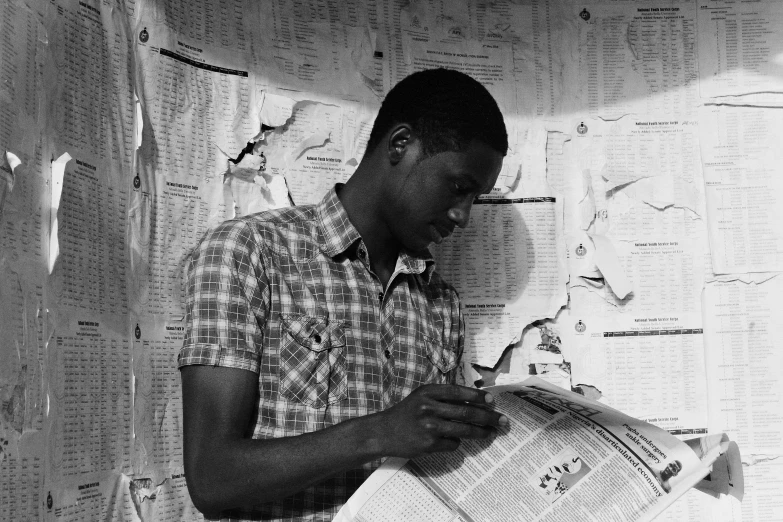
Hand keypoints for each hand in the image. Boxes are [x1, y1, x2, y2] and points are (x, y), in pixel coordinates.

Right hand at [373, 384, 507, 458]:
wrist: (384, 432)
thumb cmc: (406, 413)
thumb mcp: (421, 397)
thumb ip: (443, 397)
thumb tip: (475, 402)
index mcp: (428, 392)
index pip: (459, 392)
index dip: (478, 396)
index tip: (492, 401)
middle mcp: (429, 407)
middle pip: (466, 412)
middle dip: (488, 417)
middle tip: (502, 421)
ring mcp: (429, 426)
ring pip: (464, 429)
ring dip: (481, 432)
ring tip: (491, 433)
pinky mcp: (429, 444)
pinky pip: (453, 444)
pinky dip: (456, 443)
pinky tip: (452, 441)